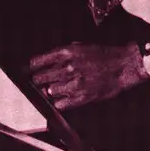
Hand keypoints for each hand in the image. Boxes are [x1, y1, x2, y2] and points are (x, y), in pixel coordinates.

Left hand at [28, 43, 144, 110]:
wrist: (123, 66)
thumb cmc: (102, 54)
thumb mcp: (80, 46)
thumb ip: (62, 54)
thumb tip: (45, 61)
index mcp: (66, 53)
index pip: (38, 61)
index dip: (30, 67)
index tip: (26, 70)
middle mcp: (68, 68)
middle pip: (40, 78)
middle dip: (37, 79)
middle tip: (36, 81)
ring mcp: (75, 84)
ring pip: (48, 91)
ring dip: (47, 91)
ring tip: (50, 89)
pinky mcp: (82, 98)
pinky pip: (60, 104)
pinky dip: (57, 102)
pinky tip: (59, 98)